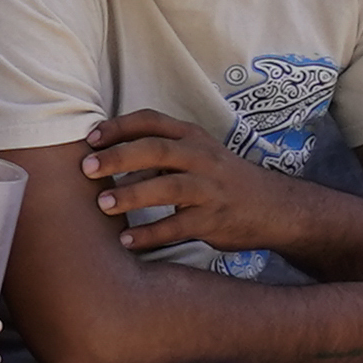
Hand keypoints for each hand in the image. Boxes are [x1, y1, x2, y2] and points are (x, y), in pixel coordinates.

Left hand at [79, 108, 312, 260]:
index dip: (119, 126)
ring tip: (102, 205)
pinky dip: (151, 234)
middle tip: (86, 168)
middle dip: (118, 157)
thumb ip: (159, 153)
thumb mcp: (197, 155)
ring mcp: (211, 190)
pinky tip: (127, 241)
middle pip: (156, 150)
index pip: (152, 121)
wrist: (276, 208)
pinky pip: (178, 227)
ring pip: (168, 188)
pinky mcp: (214, 220)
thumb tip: (104, 157)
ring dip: (131, 195)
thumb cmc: (222, 179)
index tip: (89, 138)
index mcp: (193, 137)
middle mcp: (202, 158)